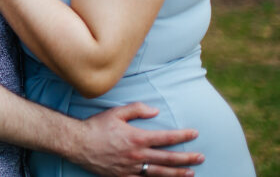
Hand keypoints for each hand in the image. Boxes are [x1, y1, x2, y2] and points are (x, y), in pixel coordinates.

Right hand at [72, 103, 202, 176]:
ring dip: (178, 173)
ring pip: (161, 173)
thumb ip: (137, 110)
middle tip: (201, 158)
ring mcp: (132, 168)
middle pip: (169, 158)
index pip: (166, 138)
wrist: (78, 144)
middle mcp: (138, 155)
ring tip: (191, 173)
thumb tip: (156, 111)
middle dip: (187, 158)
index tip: (194, 134)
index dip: (183, 136)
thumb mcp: (116, 112)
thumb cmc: (97, 126)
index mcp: (137, 138)